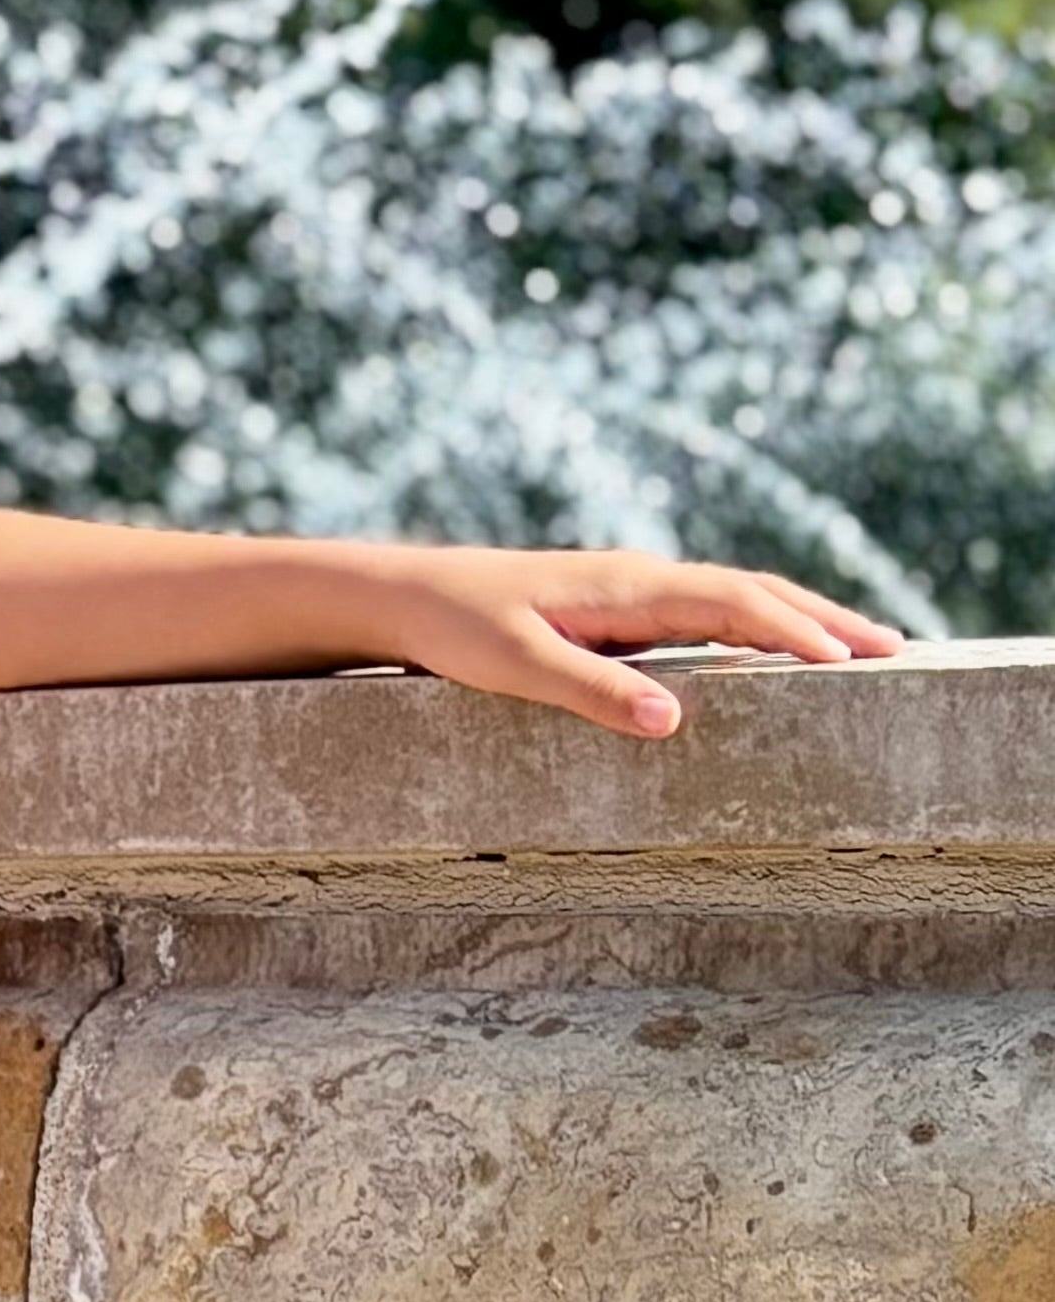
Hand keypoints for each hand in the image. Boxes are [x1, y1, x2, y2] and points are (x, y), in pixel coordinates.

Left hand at [374, 545, 908, 735]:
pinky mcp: (619, 606)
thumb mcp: (516, 667)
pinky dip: (757, 624)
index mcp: (628, 590)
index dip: (795, 632)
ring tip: (859, 648)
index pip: (734, 605)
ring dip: (799, 619)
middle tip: (894, 650)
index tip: (849, 661)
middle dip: (826, 620)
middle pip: (755, 593)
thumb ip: (591, 692)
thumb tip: (671, 720)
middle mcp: (642, 581)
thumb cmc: (455, 631)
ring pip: (736, 597)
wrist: (408, 596)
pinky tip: (774, 650)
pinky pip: (707, 611)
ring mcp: (634, 590)